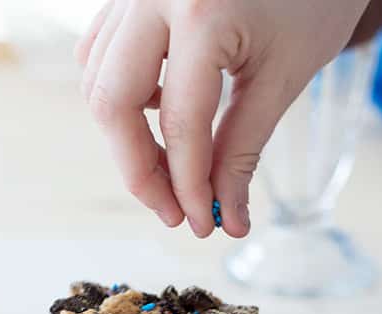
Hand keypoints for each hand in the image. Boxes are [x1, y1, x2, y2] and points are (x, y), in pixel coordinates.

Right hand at [75, 0, 371, 237]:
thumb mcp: (284, 78)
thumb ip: (243, 151)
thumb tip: (226, 217)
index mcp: (200, 11)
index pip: (180, 126)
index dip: (188, 188)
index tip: (201, 225)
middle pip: (112, 104)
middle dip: (139, 171)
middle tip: (172, 211)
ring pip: (97, 79)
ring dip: (126, 137)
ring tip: (172, 169)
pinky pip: (101, 51)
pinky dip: (121, 94)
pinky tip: (157, 116)